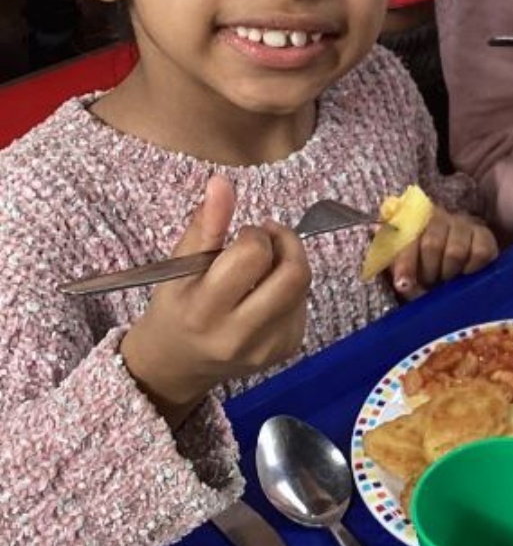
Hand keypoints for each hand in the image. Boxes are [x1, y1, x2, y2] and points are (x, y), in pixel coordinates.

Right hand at [120, 175, 310, 427]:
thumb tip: (222, 181)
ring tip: (264, 264)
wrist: (178, 364)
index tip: (243, 235)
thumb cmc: (177, 305)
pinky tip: (267, 292)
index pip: (253, 256)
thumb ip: (205, 223)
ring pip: (303, 287)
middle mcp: (238, 335)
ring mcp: (267, 348)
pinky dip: (291, 289)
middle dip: (287, 243)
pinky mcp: (286, 350)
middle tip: (269, 237)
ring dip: (290, 264)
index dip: (255, 235)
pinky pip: (303, 304)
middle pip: (293, 275)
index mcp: (204, 309)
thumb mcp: (179, 265)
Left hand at [387, 206, 497, 294]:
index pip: (406, 236)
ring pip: (455, 251)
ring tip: (447, 282)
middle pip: (431, 244)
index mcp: (412, 220)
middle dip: (429, 272)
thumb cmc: (424, 267)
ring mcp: (463, 223)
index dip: (404, 263)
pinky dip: (472, 269)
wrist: (458, 265)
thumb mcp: (405, 268)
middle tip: (430, 285)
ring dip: (449, 273)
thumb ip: (395, 265)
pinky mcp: (484, 234)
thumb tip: (383, 249)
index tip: (403, 285)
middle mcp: (437, 216)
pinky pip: (480, 252)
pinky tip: (466, 274)